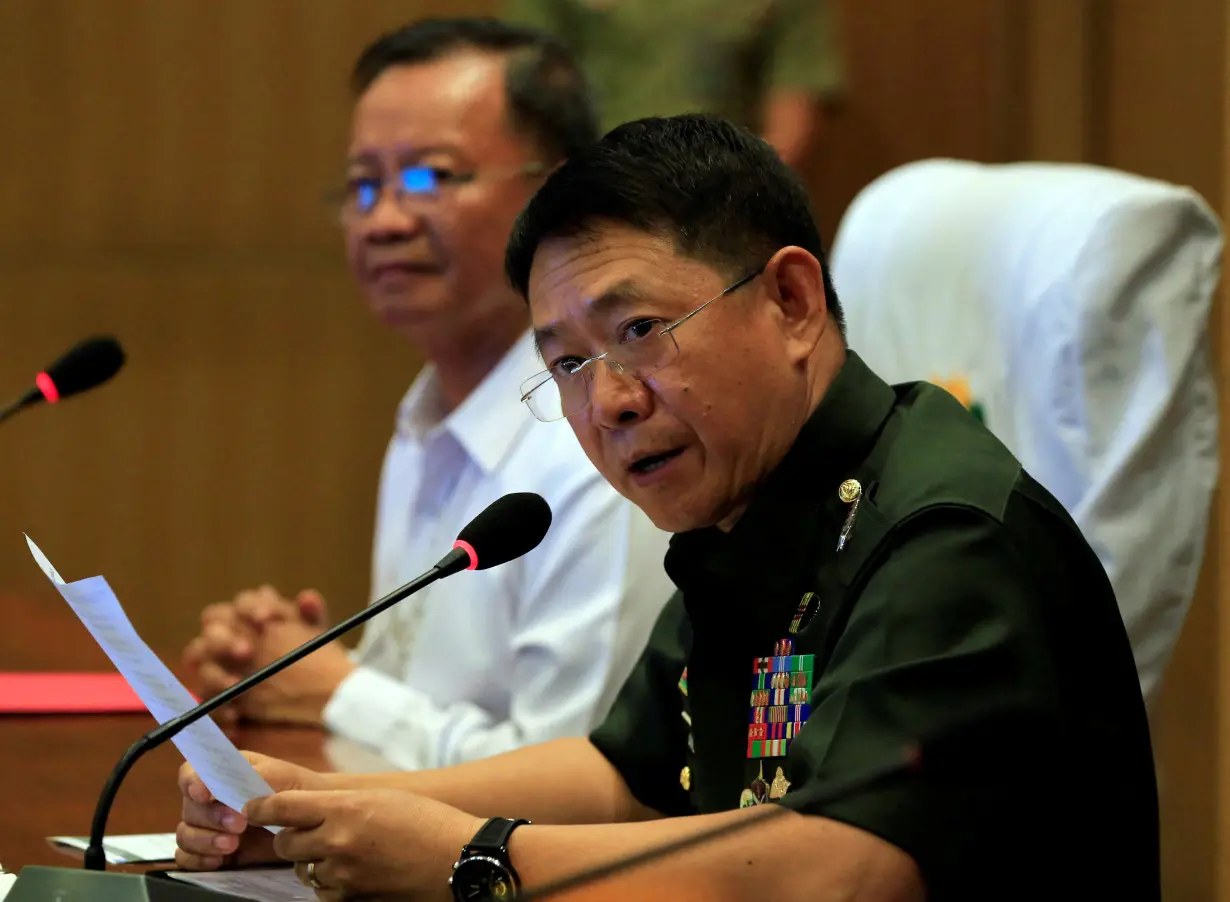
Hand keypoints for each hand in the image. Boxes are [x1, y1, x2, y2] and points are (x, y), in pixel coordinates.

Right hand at [174, 751, 328, 871]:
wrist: (315, 820)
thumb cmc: (299, 790)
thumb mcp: (282, 777)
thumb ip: (254, 777)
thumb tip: (224, 785)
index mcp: (225, 771)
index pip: (192, 772)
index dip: (192, 781)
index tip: (203, 794)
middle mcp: (212, 798)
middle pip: (189, 807)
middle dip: (211, 817)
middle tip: (239, 825)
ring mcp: (211, 826)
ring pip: (185, 833)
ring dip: (204, 840)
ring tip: (232, 844)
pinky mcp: (213, 851)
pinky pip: (187, 858)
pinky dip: (196, 860)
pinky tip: (218, 860)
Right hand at [182, 586, 344, 725]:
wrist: (311, 688)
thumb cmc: (306, 651)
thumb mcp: (313, 635)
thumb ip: (310, 616)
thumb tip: (307, 598)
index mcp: (247, 616)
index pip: (240, 604)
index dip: (251, 608)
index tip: (268, 619)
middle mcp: (225, 639)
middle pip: (211, 633)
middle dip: (224, 640)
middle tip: (246, 652)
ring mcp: (218, 670)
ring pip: (204, 670)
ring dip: (216, 677)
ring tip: (236, 687)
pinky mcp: (219, 699)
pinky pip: (210, 707)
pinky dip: (221, 713)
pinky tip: (236, 720)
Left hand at [244, 788, 483, 901]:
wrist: (457, 857)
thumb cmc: (425, 821)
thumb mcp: (380, 798)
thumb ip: (339, 805)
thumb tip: (305, 813)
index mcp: (345, 807)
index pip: (281, 807)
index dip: (260, 807)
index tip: (252, 808)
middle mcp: (337, 841)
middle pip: (285, 842)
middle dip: (289, 836)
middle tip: (306, 831)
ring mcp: (343, 874)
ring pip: (302, 869)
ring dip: (312, 860)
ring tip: (340, 851)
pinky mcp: (352, 899)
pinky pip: (322, 892)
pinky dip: (329, 883)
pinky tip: (351, 872)